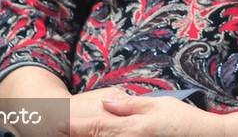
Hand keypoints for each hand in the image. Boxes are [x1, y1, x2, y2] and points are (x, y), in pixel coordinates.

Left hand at [70, 93, 221, 136]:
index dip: (73, 124)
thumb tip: (106, 103)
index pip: (94, 125)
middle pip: (94, 136)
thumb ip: (129, 105)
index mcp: (130, 127)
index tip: (55, 120)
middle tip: (55, 124)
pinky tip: (97, 133)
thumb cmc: (182, 120)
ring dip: (88, 134)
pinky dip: (104, 136)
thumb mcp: (158, 105)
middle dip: (75, 131)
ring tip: (71, 128)